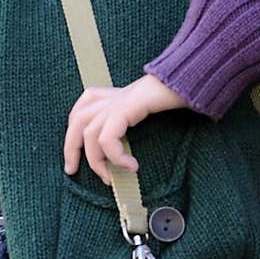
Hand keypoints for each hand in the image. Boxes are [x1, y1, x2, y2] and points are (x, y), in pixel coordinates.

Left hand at [63, 73, 189, 185]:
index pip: (80, 112)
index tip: (73, 160)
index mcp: (113, 96)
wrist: (188, 81)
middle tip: (72, 171)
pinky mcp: (125, 107)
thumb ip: (131, 127)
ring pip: (90, 133)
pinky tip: (131, 166)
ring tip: (110, 178)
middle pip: (77, 121)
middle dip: (71, 148)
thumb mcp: (145, 113)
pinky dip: (115, 156)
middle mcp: (112, 97)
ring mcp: (118, 101)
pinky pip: (107, 137)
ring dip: (97, 161)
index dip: (72, 136)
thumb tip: (126, 155)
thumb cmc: (173, 98)